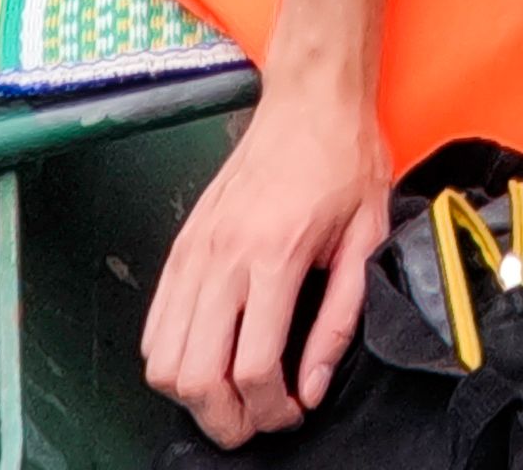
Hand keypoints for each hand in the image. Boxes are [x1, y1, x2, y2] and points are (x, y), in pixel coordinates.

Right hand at [141, 59, 391, 444]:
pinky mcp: (181, 244)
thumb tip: (311, 387)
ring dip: (193, 394)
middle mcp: (223, 256)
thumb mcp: (367, 239)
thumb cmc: (345, 160)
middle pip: (195, 375)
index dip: (271, 411)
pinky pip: (155, 322)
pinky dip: (172, 357)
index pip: (252, 368)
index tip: (294, 413)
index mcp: (276, 254)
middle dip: (225, 419)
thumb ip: (338, 321)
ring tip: (233, 396)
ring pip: (163, 357)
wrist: (310, 99)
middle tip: (257, 422)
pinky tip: (207, 358)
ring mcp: (194, 250)